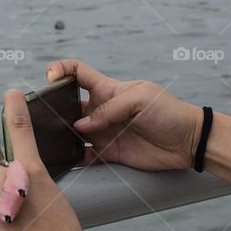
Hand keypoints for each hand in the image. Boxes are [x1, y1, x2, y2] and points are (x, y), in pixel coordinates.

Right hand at [47, 59, 203, 171]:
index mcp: (107, 89)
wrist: (188, 142)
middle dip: (53, 108)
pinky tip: (61, 161)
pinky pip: (83, 156)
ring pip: (71, 132)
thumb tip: (82, 125)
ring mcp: (103, 132)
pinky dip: (71, 159)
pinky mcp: (108, 153)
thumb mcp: (141, 99)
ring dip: (59, 135)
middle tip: (42, 117)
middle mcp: (101, 110)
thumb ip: (110, 109)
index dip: (60, 69)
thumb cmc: (169, 112)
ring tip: (46, 140)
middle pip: (68, 104)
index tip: (49, 78)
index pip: (77, 72)